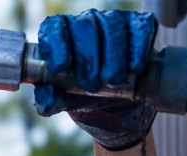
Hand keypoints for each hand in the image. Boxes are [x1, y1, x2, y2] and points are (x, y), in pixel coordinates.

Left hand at [34, 9, 157, 151]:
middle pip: (85, 27)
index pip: (54, 28)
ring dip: (113, 56)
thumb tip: (46, 101)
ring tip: (113, 81)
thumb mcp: (64, 101)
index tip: (61, 67)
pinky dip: (138, 49)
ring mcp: (112, 21)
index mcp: (60, 36)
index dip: (56, 45)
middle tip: (91, 85)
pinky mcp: (138, 27)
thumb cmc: (83, 95)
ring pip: (112, 27)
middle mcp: (85, 23)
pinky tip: (135, 67)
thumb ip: (50, 101)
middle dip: (88, 58)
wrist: (116, 103)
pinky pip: (140, 30)